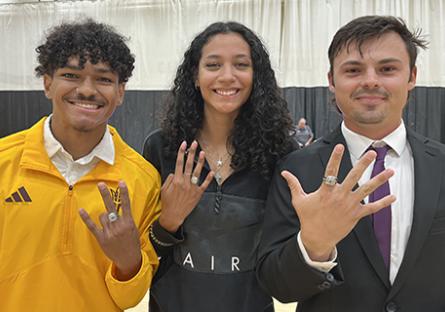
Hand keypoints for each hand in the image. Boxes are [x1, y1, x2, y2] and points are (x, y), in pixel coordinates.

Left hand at [79, 180, 141, 280]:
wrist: (129, 259)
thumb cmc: (132, 243)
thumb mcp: (133, 229)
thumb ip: (126, 219)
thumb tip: (116, 210)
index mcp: (128, 223)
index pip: (125, 204)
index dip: (123, 193)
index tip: (121, 182)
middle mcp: (118, 226)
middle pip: (111, 207)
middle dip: (106, 195)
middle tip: (100, 184)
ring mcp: (109, 232)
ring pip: (102, 216)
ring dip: (105, 217)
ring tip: (111, 225)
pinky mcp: (101, 238)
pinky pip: (92, 226)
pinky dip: (86, 218)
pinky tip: (81, 210)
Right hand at [159, 140, 213, 231]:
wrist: (173, 216)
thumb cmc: (167, 203)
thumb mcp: (164, 190)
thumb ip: (169, 179)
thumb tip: (175, 172)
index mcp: (176, 181)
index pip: (179, 163)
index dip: (181, 152)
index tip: (184, 144)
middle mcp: (184, 183)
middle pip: (188, 164)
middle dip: (191, 153)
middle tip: (194, 144)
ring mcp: (192, 188)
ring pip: (197, 172)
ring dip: (200, 162)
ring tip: (202, 153)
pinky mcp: (197, 194)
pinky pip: (204, 185)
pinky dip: (208, 178)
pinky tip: (212, 172)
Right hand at [282, 144, 395, 260]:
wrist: (317, 238)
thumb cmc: (307, 218)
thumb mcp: (299, 200)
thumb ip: (294, 184)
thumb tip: (284, 173)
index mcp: (325, 191)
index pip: (330, 171)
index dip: (335, 158)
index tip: (340, 146)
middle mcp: (339, 196)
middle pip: (353, 176)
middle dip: (363, 163)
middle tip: (371, 153)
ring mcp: (349, 205)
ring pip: (366, 190)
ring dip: (379, 180)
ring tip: (390, 171)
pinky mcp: (356, 215)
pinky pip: (372, 208)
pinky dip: (383, 203)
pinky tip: (393, 197)